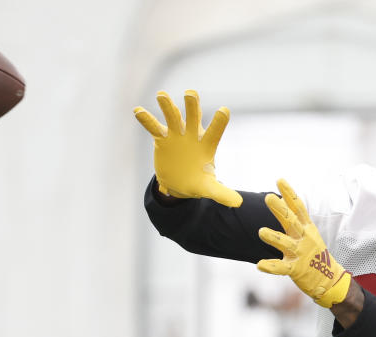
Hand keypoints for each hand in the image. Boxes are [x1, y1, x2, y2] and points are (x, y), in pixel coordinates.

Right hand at [133, 90, 242, 206]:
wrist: (178, 182)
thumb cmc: (197, 181)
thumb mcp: (208, 188)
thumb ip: (221, 192)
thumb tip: (238, 203)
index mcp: (207, 144)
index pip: (215, 131)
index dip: (219, 122)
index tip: (224, 111)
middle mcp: (192, 135)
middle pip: (193, 117)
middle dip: (192, 105)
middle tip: (190, 94)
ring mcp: (176, 135)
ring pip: (172, 117)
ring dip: (167, 106)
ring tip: (161, 95)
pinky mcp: (162, 139)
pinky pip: (153, 127)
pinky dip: (146, 119)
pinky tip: (137, 110)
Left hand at [257, 179, 351, 307]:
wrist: (329, 279)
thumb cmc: (314, 254)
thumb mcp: (307, 233)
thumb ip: (293, 220)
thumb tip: (278, 201)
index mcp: (307, 228)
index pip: (298, 207)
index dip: (289, 193)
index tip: (280, 180)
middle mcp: (304, 238)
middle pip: (291, 221)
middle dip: (280, 209)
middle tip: (269, 197)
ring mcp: (300, 253)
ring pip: (286, 243)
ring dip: (274, 237)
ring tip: (261, 231)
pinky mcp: (296, 269)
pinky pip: (282, 268)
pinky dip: (271, 266)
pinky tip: (260, 265)